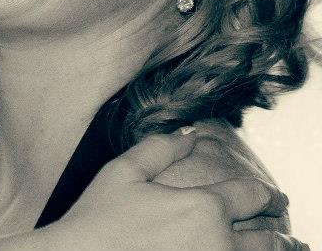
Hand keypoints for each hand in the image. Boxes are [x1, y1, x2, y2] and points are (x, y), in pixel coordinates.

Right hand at [48, 128, 307, 250]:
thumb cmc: (96, 220)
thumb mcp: (122, 172)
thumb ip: (159, 148)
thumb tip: (188, 134)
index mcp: (203, 207)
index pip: (252, 196)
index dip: (264, 194)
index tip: (268, 197)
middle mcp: (218, 242)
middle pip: (268, 237)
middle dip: (274, 229)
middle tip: (276, 228)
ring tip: (277, 248)